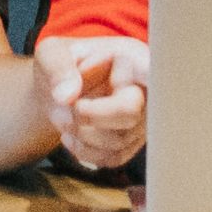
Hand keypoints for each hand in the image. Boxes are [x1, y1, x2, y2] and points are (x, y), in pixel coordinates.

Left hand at [35, 37, 150, 168]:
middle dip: (91, 116)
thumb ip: (58, 68)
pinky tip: (72, 135)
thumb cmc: (62, 65)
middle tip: (71, 106)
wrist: (59, 91)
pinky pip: (114, 157)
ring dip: (82, 134)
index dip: (159, 82)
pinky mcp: (133, 141)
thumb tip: (67, 96)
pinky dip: (85, 152)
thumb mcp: (52, 54)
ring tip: (65, 116)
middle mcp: (146, 89)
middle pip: (130, 112)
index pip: (154, 72)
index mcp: (133, 59)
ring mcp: (143, 118)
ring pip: (119, 140)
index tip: (153, 83)